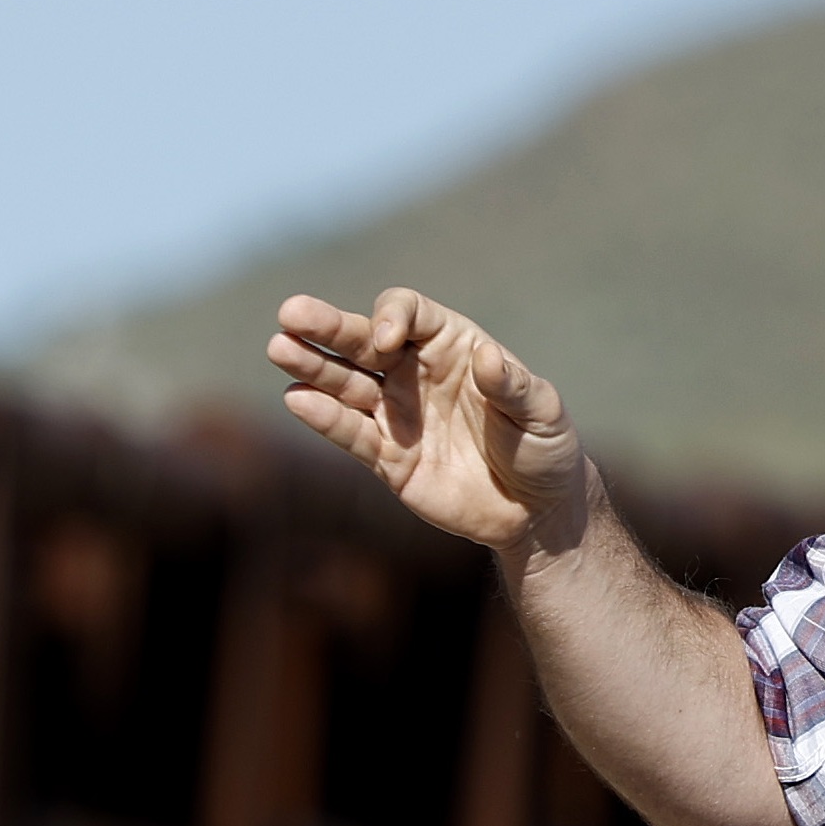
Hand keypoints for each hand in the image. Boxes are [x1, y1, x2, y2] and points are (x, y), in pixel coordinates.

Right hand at [268, 289, 590, 561]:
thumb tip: (486, 359)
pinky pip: (349, 433)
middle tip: (290, 315)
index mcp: (451, 346)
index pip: (405, 313)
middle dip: (327, 327)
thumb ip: (516, 387)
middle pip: (360, 340)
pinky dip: (323, 418)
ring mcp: (395, 414)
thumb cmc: (545, 450)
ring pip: (344, 383)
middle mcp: (414, 373)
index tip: (384, 342)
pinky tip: (297, 399)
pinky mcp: (386, 457)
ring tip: (279, 348)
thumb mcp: (544, 414)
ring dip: (312, 366)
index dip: (389, 318)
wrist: (537, 512)